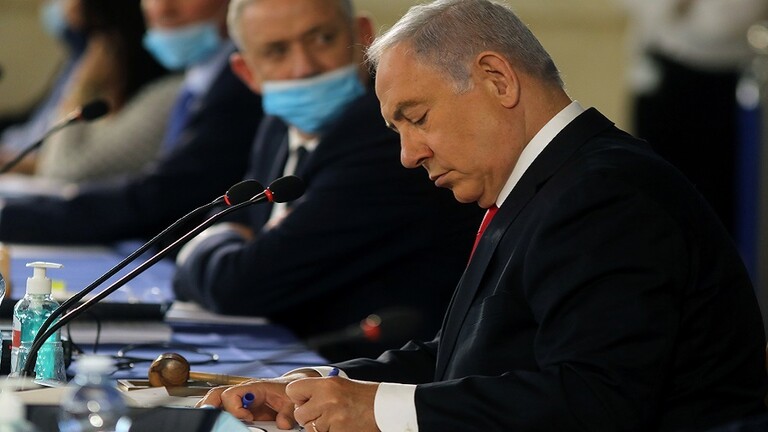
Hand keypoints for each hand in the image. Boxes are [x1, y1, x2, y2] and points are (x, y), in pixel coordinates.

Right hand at [197, 373, 316, 428]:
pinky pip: (223, 408)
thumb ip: (287, 413)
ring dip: (210, 409)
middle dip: (209, 405)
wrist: (292, 387)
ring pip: (216, 399)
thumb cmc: (288, 392)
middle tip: (210, 419)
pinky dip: (218, 414)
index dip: (235, 408)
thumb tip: (282, 424)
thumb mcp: (291, 401)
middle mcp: (243, 391)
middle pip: (217, 393)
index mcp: (254, 387)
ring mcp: (240, 399)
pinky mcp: (241, 407)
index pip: (232, 393)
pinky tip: (218, 423)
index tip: (247, 418)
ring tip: (208, 421)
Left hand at [287, 376, 379, 431]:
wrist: (385, 408)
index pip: (293, 390)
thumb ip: (319, 391)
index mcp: (327, 384)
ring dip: (320, 427)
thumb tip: (298, 401)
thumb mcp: (340, 385)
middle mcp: (327, 400)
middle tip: (323, 414)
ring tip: (336, 419)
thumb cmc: (364, 397)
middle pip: (299, 414)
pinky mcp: (338, 431)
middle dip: (308, 417)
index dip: (298, 398)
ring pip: (310, 428)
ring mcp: (332, 418)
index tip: (307, 401)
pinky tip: (342, 426)